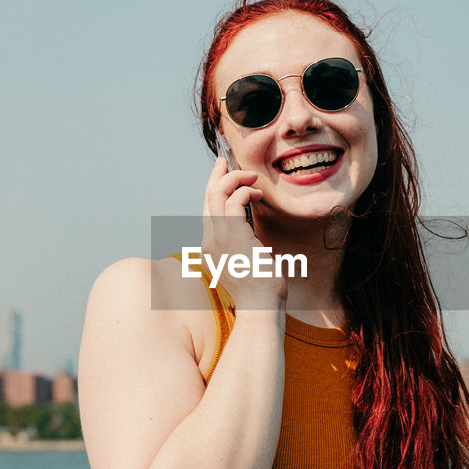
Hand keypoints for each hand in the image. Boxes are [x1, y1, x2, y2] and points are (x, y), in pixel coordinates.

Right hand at [201, 157, 287, 308]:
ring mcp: (218, 239)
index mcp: (211, 252)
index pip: (207, 214)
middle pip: (207, 200)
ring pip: (216, 195)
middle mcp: (210, 243)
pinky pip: (232, 202)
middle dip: (216, 177)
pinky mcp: (232, 236)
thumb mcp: (250, 271)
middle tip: (224, 161)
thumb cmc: (262, 294)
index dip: (213, 193)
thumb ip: (247, 255)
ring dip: (235, 180)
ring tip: (253, 176)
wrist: (261, 308)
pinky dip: (244, 192)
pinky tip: (258, 194)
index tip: (223, 177)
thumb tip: (258, 248)